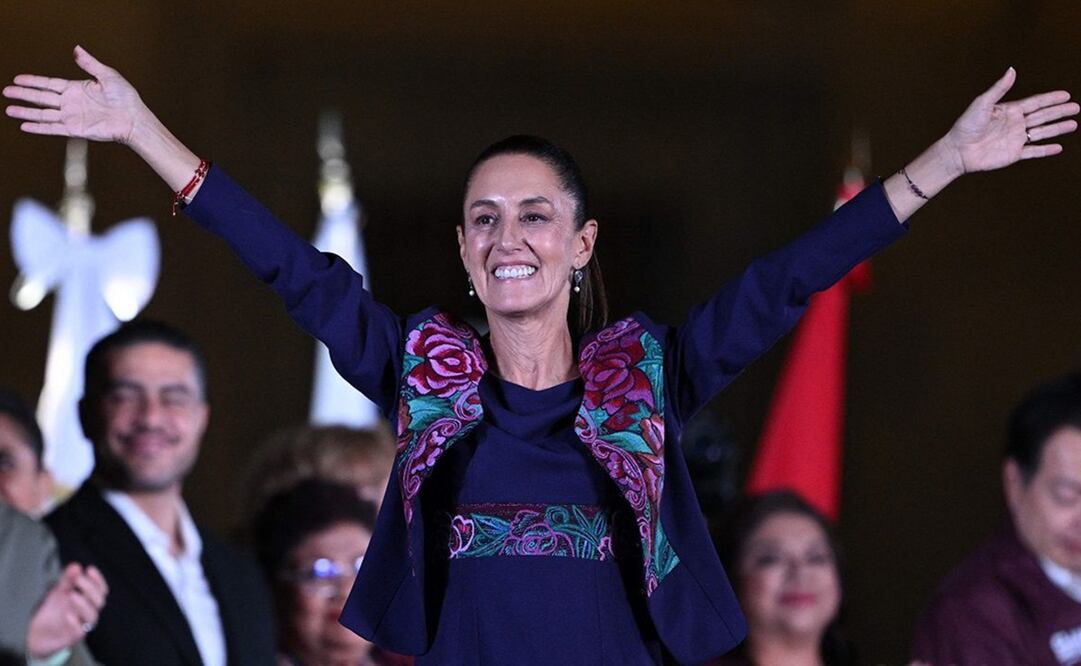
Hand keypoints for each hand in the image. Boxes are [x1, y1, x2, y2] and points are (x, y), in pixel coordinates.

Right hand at [4, 46, 144, 143]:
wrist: (134, 119)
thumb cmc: (125, 98)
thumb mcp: (107, 75)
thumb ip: (89, 64)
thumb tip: (77, 49)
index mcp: (76, 89)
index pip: (49, 84)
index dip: (33, 81)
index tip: (17, 79)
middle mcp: (71, 103)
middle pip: (41, 98)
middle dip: (23, 94)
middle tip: (6, 91)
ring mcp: (72, 116)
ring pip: (43, 114)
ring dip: (26, 112)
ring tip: (9, 110)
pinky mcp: (75, 129)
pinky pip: (53, 128)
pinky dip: (39, 127)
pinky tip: (25, 126)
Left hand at [26, 563, 108, 658]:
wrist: (37, 633)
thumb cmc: (51, 611)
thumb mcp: (57, 592)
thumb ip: (67, 579)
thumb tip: (76, 565)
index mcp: (87, 600)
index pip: (101, 589)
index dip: (98, 579)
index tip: (89, 569)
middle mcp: (87, 612)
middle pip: (99, 601)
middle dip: (91, 588)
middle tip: (78, 579)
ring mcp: (81, 625)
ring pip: (92, 616)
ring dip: (84, 604)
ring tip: (72, 594)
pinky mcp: (72, 637)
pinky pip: (79, 631)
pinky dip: (75, 622)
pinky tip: (67, 614)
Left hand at [943, 67, 1077, 173]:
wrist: (958, 151)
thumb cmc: (966, 126)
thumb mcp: (982, 103)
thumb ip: (999, 88)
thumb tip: (1012, 69)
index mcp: (1009, 111)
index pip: (1035, 103)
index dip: (1051, 99)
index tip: (1066, 95)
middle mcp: (1014, 124)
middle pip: (1042, 116)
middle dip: (1060, 112)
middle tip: (1076, 108)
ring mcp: (1015, 139)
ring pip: (1042, 132)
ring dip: (1057, 129)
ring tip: (1073, 124)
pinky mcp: (1013, 154)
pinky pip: (1033, 151)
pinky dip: (1045, 150)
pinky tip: (1058, 147)